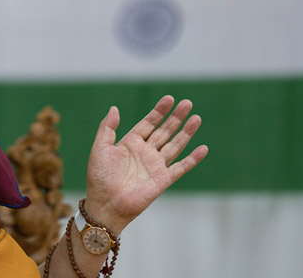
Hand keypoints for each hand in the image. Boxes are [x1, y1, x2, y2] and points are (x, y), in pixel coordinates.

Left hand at [85, 95, 207, 233]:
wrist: (105, 204)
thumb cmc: (99, 177)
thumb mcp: (100, 148)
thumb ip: (107, 128)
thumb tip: (114, 108)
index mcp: (130, 143)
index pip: (148, 123)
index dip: (159, 111)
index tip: (169, 99)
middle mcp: (145, 152)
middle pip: (164, 131)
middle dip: (175, 117)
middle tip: (187, 103)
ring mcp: (155, 166)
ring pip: (175, 145)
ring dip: (186, 132)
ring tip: (196, 118)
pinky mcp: (162, 180)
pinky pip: (181, 167)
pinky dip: (193, 159)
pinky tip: (203, 148)